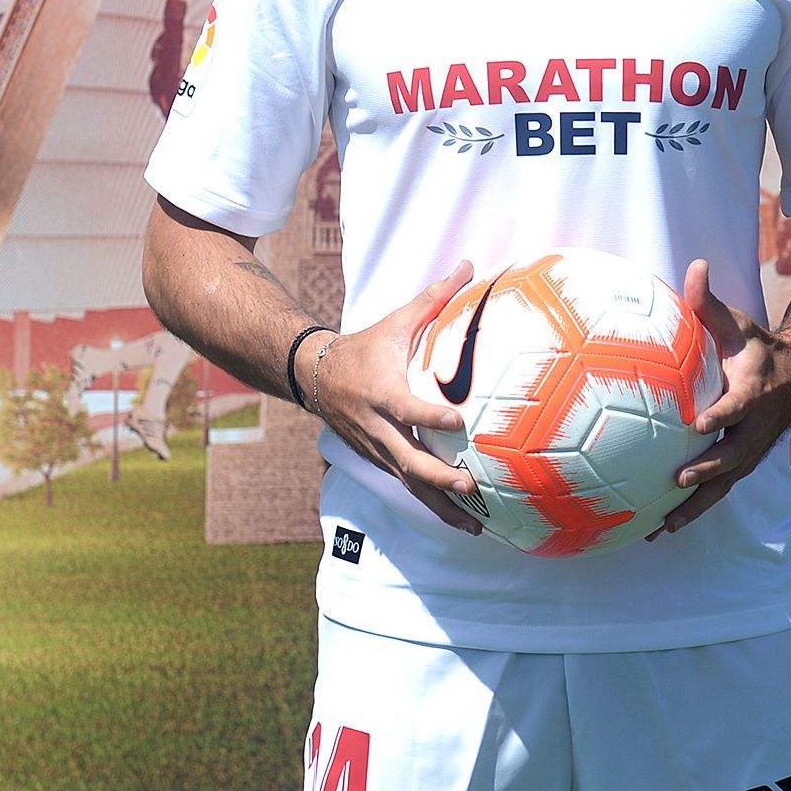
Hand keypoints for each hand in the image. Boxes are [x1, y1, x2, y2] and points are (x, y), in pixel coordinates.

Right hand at [305, 261, 484, 534]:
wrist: (314, 375)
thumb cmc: (365, 346)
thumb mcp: (395, 321)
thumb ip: (434, 297)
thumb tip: (468, 264)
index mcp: (382, 391)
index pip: (406, 407)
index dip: (429, 414)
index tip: (457, 420)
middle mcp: (377, 427)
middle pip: (408, 460)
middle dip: (439, 478)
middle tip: (471, 486)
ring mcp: (376, 449)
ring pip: (409, 484)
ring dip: (441, 507)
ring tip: (476, 526)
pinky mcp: (379, 461)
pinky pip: (407, 487)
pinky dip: (433, 506)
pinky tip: (463, 521)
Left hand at [655, 259, 790, 538]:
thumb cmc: (757, 347)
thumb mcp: (738, 324)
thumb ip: (709, 302)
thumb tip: (695, 265)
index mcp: (754, 391)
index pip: (738, 405)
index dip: (722, 414)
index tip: (699, 423)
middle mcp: (755, 428)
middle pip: (733, 455)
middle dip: (708, 470)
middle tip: (678, 481)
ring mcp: (750, 451)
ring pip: (725, 484)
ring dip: (697, 506)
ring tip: (665, 527)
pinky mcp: (742, 465)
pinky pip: (718, 492)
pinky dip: (694, 512)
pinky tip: (662, 529)